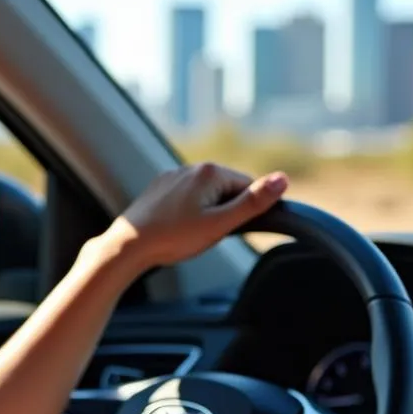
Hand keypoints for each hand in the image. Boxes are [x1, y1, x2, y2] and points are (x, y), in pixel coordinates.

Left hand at [97, 163, 288, 273]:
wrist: (129, 246)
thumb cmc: (174, 238)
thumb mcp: (220, 224)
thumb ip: (253, 203)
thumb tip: (283, 179)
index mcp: (210, 171)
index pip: (248, 188)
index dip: (244, 213)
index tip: (225, 230)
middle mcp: (191, 167)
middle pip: (227, 191)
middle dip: (224, 213)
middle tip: (204, 235)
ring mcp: (173, 176)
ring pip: (206, 196)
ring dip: (206, 214)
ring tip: (187, 234)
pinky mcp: (160, 188)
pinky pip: (186, 198)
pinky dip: (187, 213)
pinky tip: (175, 229)